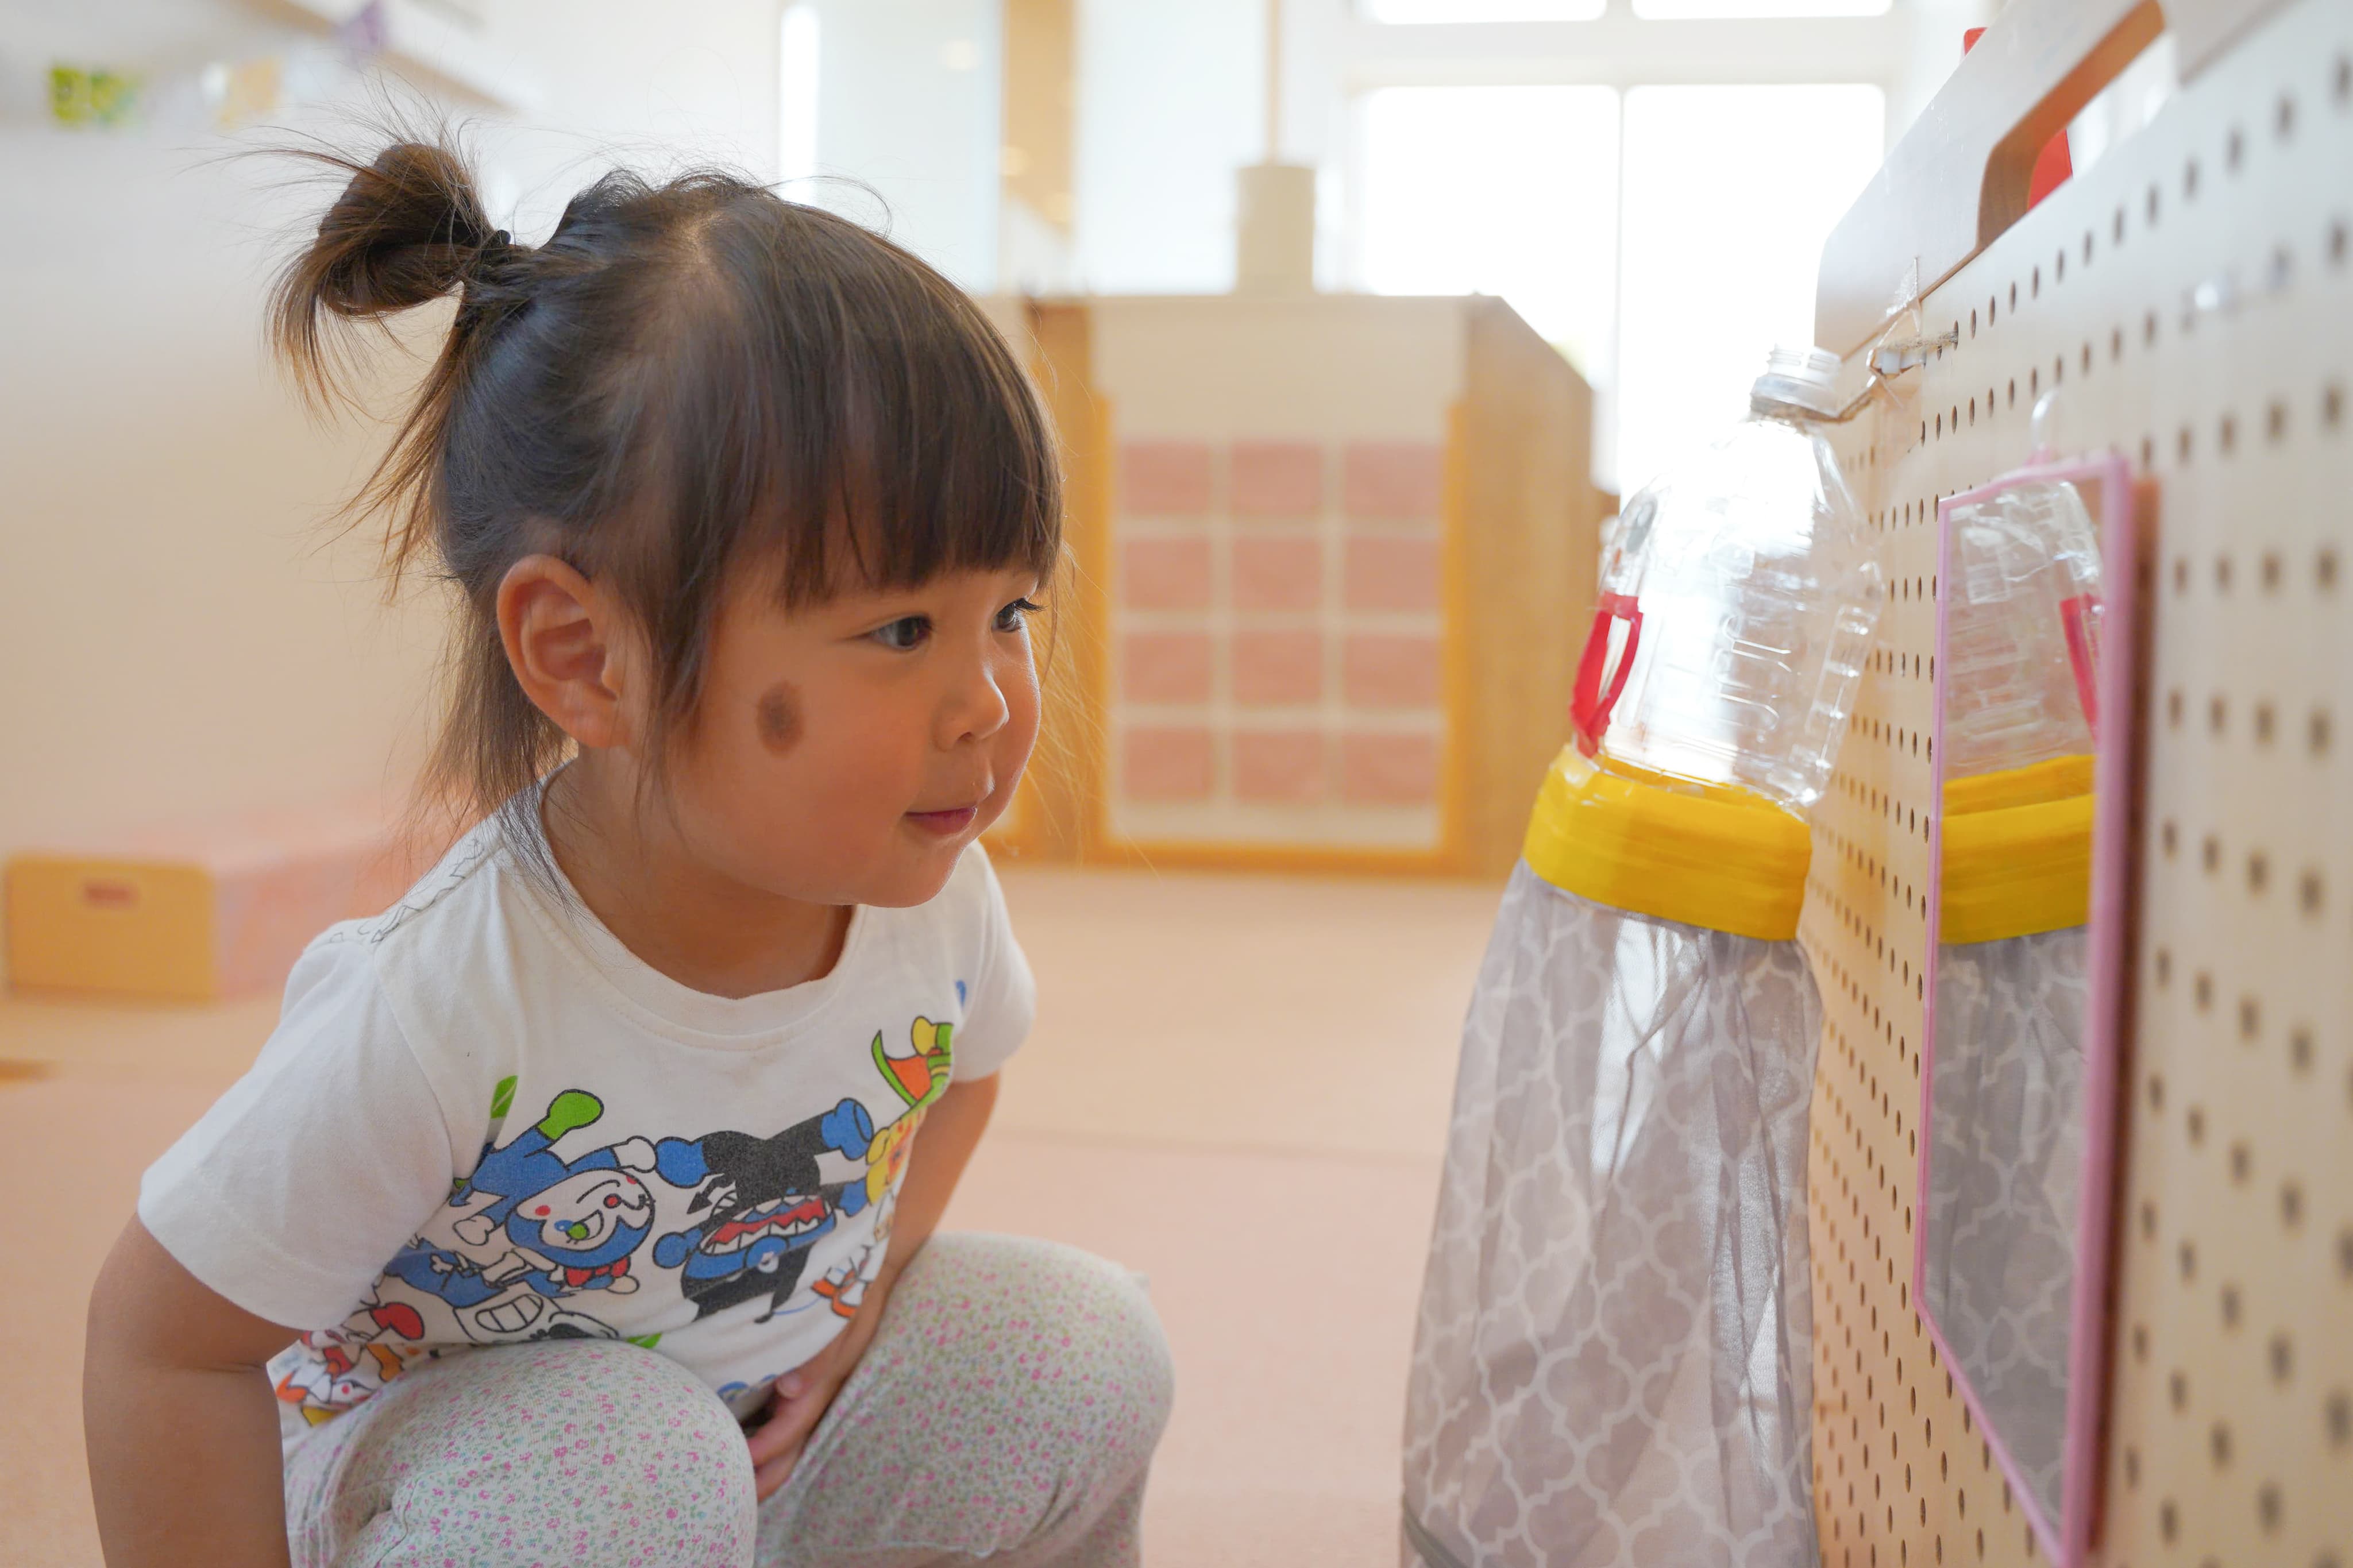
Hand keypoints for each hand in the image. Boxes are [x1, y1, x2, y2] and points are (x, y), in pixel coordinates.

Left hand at [743, 1274, 891, 1498]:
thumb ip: (819, 1353)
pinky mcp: (808, 1376)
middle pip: (793, 1448)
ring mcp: (815, 1386)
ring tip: (731, 1478)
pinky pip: (786, 1416)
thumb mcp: (844, 1313)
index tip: (732, 1462)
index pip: (791, 1428)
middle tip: (728, 1499)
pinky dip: (765, 1434)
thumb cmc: (854, 1285)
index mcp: (826, 1381)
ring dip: (764, 1460)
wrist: (876, 1261)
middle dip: (765, 1476)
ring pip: (789, 1437)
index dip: (764, 1450)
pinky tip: (743, 1436)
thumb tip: (789, 1390)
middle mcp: (820, 1391)